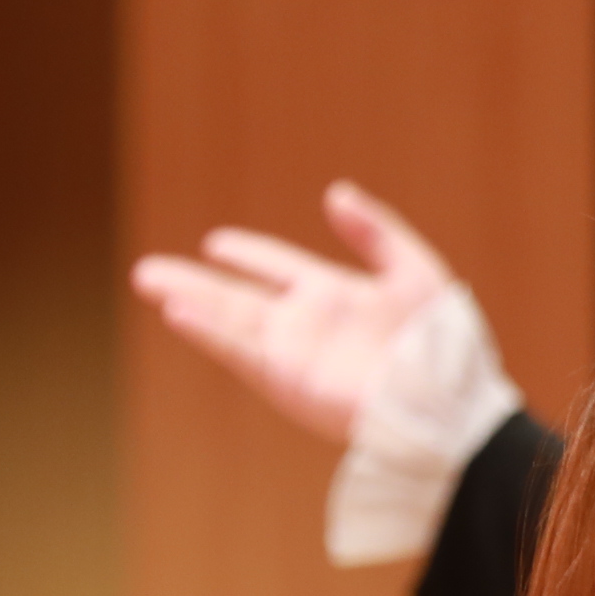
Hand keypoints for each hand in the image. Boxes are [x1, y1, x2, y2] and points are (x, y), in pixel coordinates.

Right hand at [128, 180, 462, 444]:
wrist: (447, 402)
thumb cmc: (441, 343)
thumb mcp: (413, 270)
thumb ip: (375, 231)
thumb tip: (335, 193)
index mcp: (336, 295)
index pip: (279, 268)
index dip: (249, 254)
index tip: (217, 242)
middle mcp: (307, 324)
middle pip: (237, 296)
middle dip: (194, 282)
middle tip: (148, 270)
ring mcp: (294, 353)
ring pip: (228, 320)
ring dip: (188, 300)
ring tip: (148, 281)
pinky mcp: (288, 379)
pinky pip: (241, 351)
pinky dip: (209, 332)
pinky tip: (179, 313)